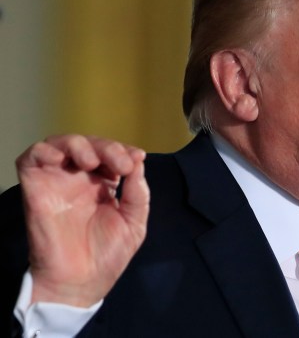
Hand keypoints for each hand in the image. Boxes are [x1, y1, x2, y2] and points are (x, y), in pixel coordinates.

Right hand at [16, 135, 149, 306]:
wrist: (81, 283)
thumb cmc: (107, 256)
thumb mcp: (134, 223)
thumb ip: (138, 194)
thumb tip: (138, 163)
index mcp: (103, 185)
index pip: (111, 155)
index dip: (123, 150)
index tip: (136, 158)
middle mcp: (80, 180)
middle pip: (90, 146)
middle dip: (108, 147)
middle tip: (121, 163)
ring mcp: (58, 182)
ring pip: (61, 144)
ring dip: (78, 144)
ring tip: (92, 161)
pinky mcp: (36, 189)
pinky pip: (32, 158)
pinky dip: (44, 151)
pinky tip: (60, 159)